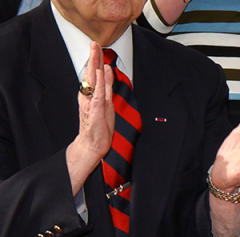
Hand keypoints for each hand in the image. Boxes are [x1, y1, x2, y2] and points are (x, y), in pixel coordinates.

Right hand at [66, 42, 114, 192]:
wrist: (92, 145)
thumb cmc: (99, 127)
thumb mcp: (104, 105)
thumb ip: (104, 90)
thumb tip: (106, 74)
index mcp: (91, 96)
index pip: (92, 75)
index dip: (94, 60)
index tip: (95, 46)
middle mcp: (89, 98)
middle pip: (90, 75)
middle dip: (93, 58)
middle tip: (94, 43)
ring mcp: (91, 104)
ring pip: (93, 82)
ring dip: (95, 67)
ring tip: (96, 53)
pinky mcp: (95, 112)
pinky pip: (97, 96)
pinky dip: (99, 85)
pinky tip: (99, 76)